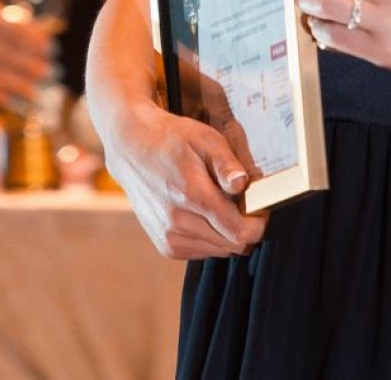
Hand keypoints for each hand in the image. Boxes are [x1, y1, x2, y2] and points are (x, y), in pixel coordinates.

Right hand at [99, 101, 264, 260]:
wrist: (131, 148)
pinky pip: (203, 252)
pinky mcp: (165, 245)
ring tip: (217, 205)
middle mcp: (178, 222)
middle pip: (233, 245)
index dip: (258, 224)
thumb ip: (227, 164)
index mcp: (192, 195)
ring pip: (220, 251)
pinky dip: (210, 238)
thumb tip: (243, 185)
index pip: (239, 232)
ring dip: (226, 233)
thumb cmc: (171, 140)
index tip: (260, 209)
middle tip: (239, 203)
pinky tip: (202, 215)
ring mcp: (169, 236)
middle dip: (244, 227)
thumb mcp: (205, 138)